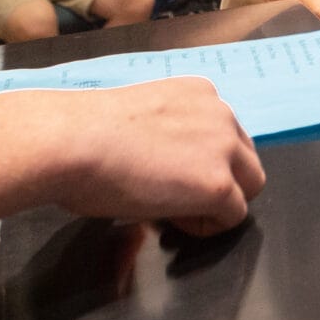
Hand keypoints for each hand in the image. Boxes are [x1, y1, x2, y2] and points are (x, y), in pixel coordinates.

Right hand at [35, 78, 264, 235]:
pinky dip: (206, 226)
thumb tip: (167, 165)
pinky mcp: (218, 184)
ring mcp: (224, 148)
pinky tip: (172, 221)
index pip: (224, 135)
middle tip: (175, 199)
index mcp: (199, 93)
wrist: (71, 142)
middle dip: (219, 182)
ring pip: (248, 187)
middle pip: (246, 160)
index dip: (199, 162)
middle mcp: (221, 113)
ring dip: (217, 203)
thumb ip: (169, 135)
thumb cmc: (83, 134)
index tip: (167, 174)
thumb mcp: (139, 120)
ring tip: (172, 210)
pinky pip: (233, 216)